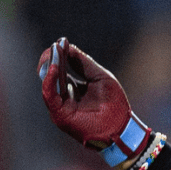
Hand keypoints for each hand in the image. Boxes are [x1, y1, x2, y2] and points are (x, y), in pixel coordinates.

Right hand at [38, 37, 154, 166]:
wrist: (121, 128)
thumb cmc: (114, 105)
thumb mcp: (100, 77)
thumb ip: (83, 63)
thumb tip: (68, 47)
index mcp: (73, 89)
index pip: (61, 69)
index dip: (60, 55)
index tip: (61, 41)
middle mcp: (64, 98)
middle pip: (52, 74)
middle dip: (53, 58)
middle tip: (57, 45)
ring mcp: (60, 107)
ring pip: (49, 82)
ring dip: (51, 65)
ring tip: (55, 51)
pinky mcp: (59, 115)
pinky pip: (49, 95)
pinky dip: (50, 80)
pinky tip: (55, 67)